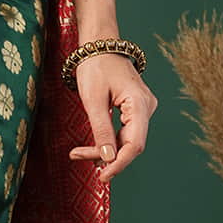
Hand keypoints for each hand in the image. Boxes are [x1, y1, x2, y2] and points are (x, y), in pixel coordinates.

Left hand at [67, 53, 155, 182]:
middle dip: (106, 156)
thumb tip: (108, 159)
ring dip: (105, 149)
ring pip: (126, 140)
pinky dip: (108, 140)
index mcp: (140, 104)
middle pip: (130, 144)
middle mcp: (147, 108)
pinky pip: (124, 132)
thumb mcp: (93, 99)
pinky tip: (92, 147)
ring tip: (78, 152)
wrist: (100, 45)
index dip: (119, 164)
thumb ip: (101, 130)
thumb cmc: (95, 67)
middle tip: (76, 155)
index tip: (103, 177)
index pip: (135, 145)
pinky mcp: (135, 110)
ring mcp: (142, 109)